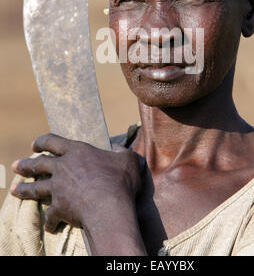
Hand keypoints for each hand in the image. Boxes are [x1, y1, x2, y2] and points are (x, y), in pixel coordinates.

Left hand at [10, 133, 142, 233]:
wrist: (108, 208)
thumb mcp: (127, 159)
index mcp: (77, 151)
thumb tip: (116, 147)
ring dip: (24, 189)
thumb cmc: (119, 181)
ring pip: (35, 187)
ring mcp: (58, 188)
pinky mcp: (59, 207)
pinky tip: (49, 225)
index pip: (53, 140)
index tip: (35, 144)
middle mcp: (63, 167)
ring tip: (14, 190)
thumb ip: (121, 151)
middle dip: (25, 164)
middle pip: (38, 164)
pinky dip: (49, 220)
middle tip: (16, 166)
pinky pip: (49, 215)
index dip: (42, 141)